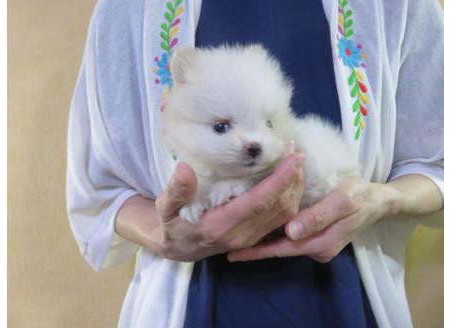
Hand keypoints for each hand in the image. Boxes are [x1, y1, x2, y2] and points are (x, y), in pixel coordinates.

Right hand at [153, 153, 304, 261]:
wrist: (179, 249)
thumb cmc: (173, 224)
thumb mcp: (165, 208)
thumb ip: (175, 191)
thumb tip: (184, 169)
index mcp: (220, 225)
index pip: (258, 202)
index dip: (279, 180)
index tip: (293, 157)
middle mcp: (241, 235)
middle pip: (278, 207)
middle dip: (292, 178)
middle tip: (295, 151)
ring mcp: (251, 239)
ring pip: (284, 214)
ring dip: (294, 188)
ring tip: (294, 161)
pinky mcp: (256, 238)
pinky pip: (281, 218)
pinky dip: (290, 197)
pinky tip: (288, 179)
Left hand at [227, 177, 401, 262]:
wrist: (380, 200)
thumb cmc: (360, 196)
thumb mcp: (341, 201)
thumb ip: (317, 216)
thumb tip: (291, 232)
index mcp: (320, 243)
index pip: (282, 249)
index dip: (257, 251)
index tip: (234, 253)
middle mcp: (317, 250)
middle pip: (281, 248)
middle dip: (256, 248)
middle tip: (229, 247)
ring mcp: (318, 245)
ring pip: (286, 243)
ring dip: (266, 241)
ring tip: (241, 238)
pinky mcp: (319, 238)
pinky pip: (294, 238)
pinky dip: (278, 234)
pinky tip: (264, 229)